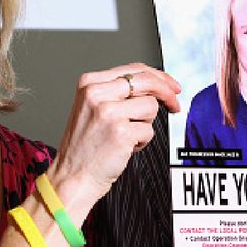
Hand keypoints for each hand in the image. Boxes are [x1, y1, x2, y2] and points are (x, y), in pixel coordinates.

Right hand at [47, 63, 180, 211]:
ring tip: (127, 135)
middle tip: (174, 103)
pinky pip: (149, 130)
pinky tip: (125, 147)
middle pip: (146, 81)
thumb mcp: (92, 108)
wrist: (72, 177)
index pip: (133, 69)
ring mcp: (108, 112)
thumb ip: (117, 92)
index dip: (158, 76)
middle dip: (167, 92)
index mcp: (89, 83)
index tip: (170, 85)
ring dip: (145, 123)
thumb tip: (154, 84)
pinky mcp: (121, 131)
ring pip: (151, 106)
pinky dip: (142, 141)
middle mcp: (96, 94)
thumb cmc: (84, 147)